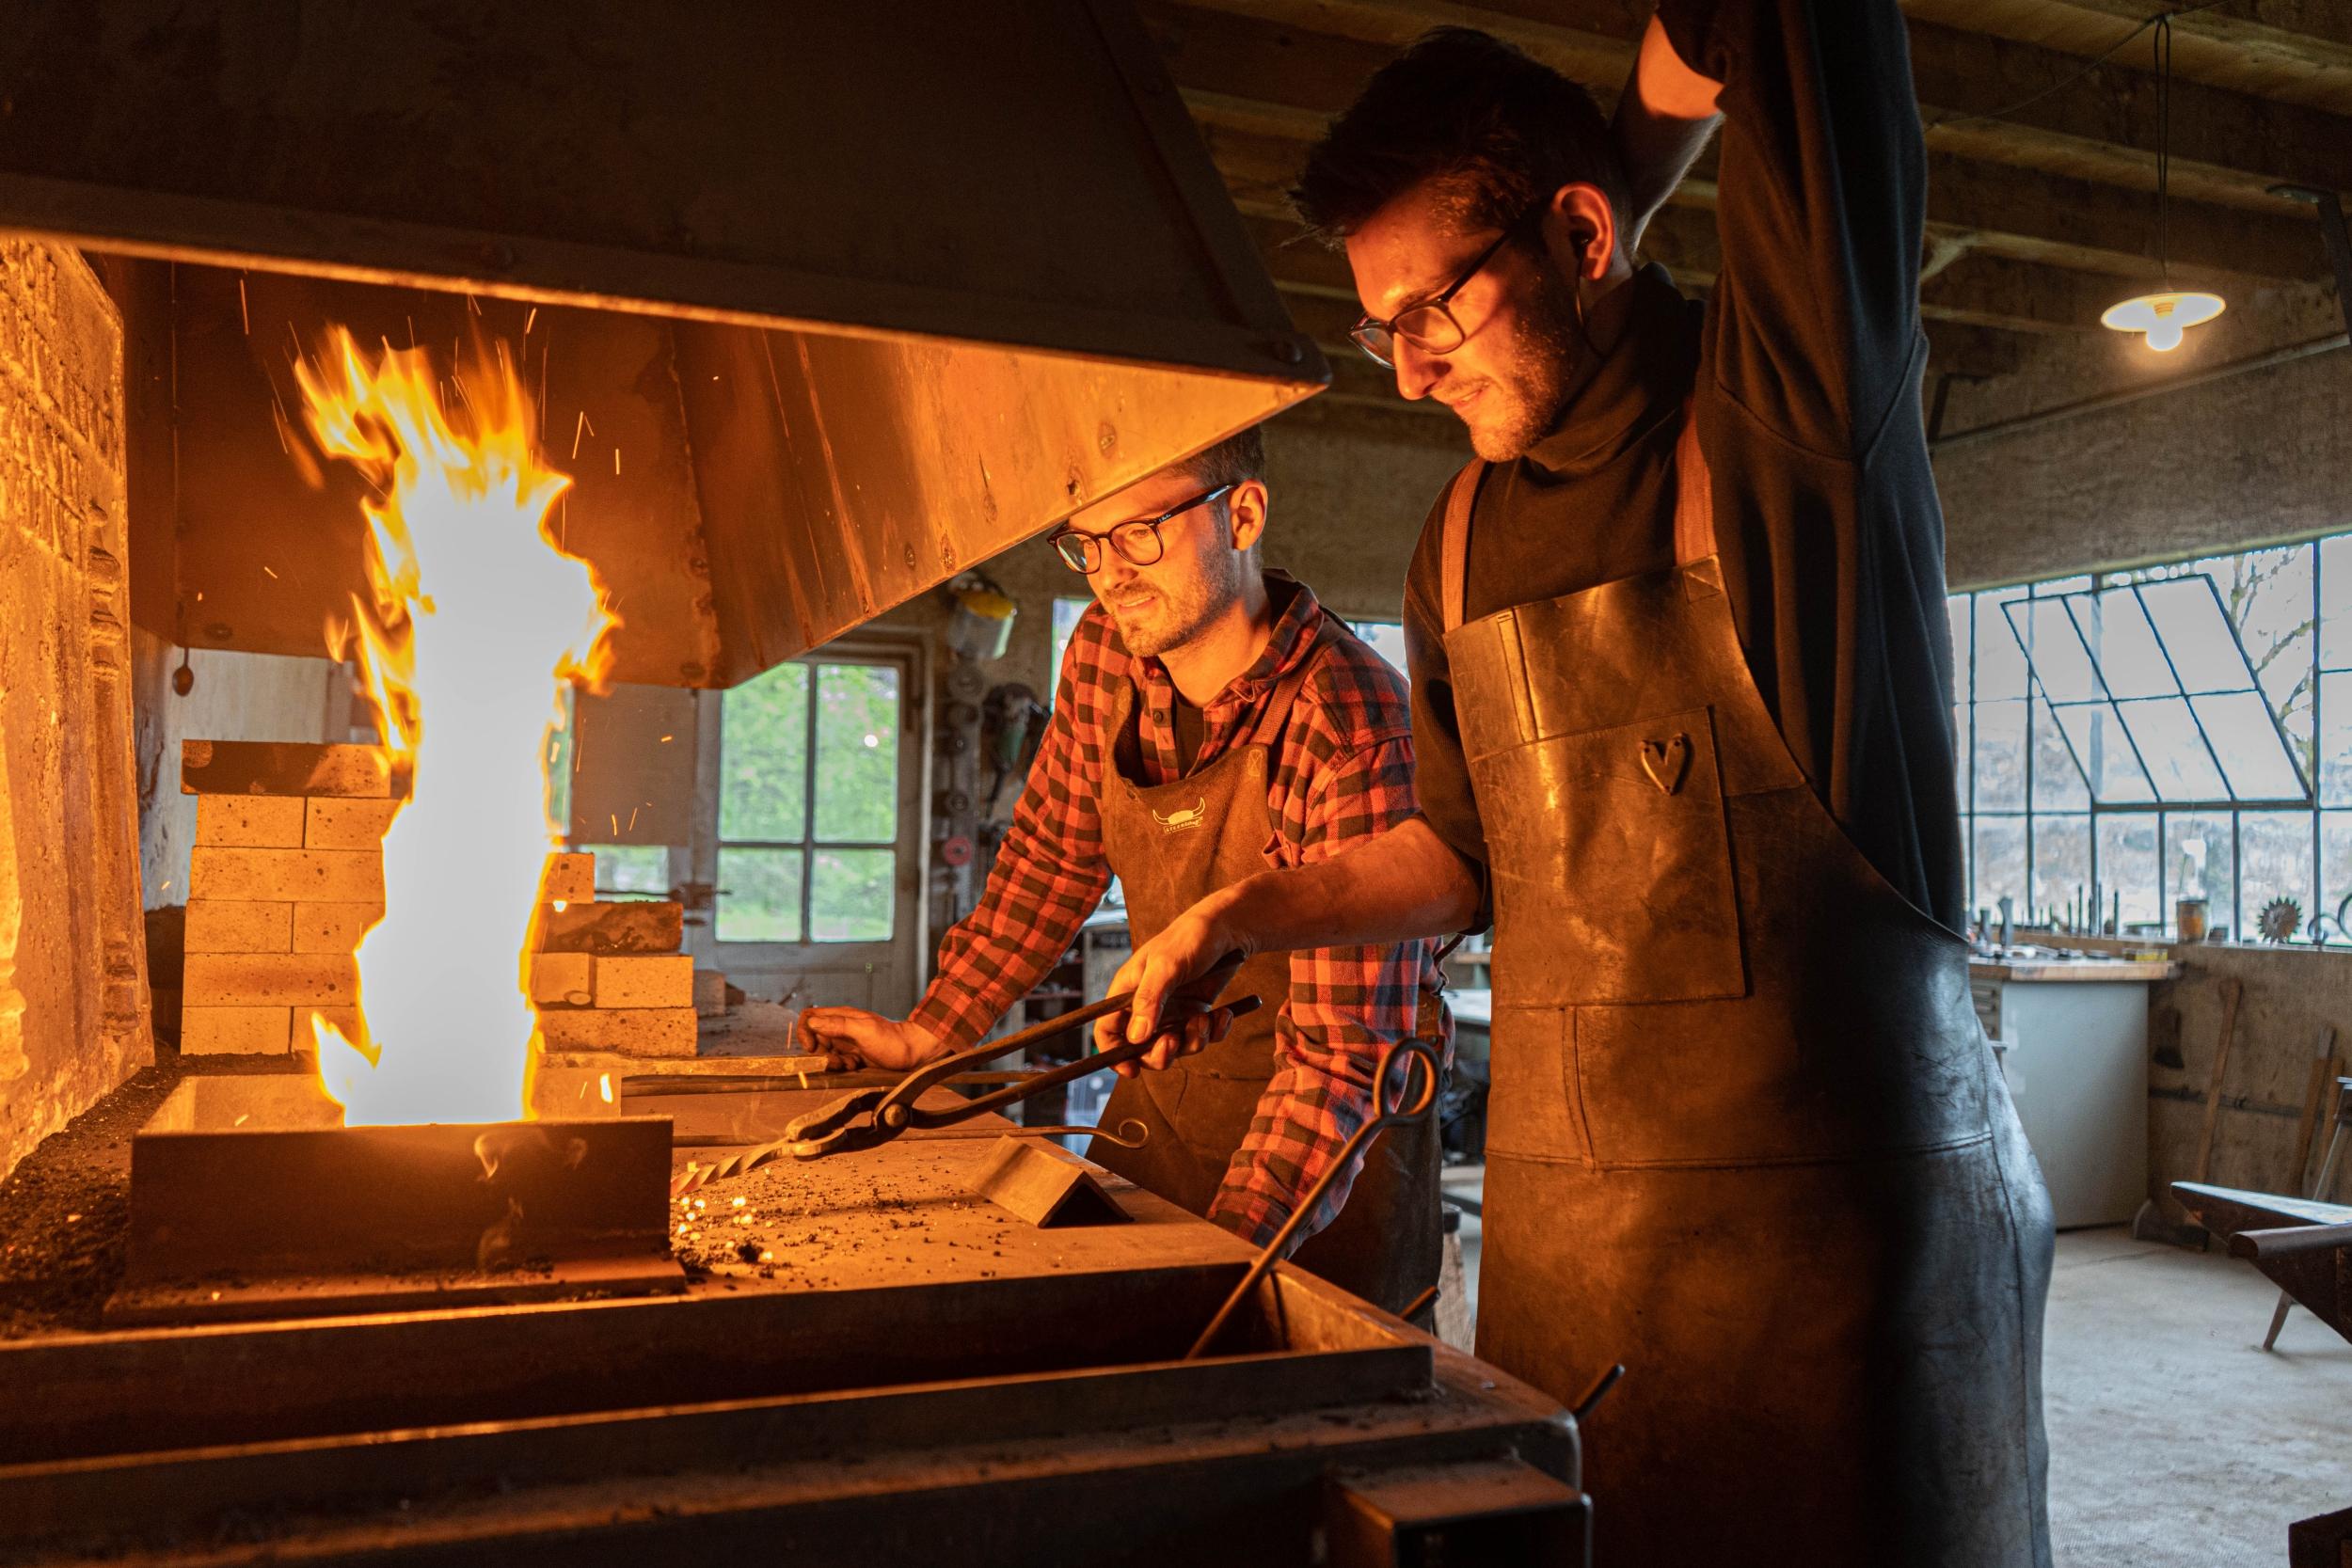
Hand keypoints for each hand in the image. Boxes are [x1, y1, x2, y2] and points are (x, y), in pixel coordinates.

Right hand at [795, 1008, 944, 1071]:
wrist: (914, 1053)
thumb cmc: (892, 1040)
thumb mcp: (864, 1030)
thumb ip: (838, 1025)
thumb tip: (812, 1023)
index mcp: (841, 1016)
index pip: (810, 1017)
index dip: (805, 1032)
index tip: (813, 1047)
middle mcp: (841, 1028)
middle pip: (815, 1039)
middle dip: (821, 1053)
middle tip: (838, 1061)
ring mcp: (847, 1042)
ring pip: (825, 1053)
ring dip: (833, 1062)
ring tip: (850, 1064)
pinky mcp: (853, 1056)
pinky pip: (837, 1062)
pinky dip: (842, 1067)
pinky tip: (855, 1067)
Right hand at [1093, 905, 1245, 1075]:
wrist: (1229, 929)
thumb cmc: (1189, 938)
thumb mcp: (1166, 966)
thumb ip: (1150, 1000)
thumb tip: (1135, 1038)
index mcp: (1127, 991)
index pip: (1107, 1031)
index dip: (1113, 1054)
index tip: (1131, 1070)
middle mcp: (1147, 1005)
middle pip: (1141, 1049)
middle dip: (1159, 1053)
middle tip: (1174, 1042)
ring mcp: (1173, 1012)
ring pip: (1175, 1048)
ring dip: (1192, 1041)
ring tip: (1205, 1019)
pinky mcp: (1196, 1013)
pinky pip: (1201, 1037)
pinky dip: (1214, 1032)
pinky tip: (1224, 1014)